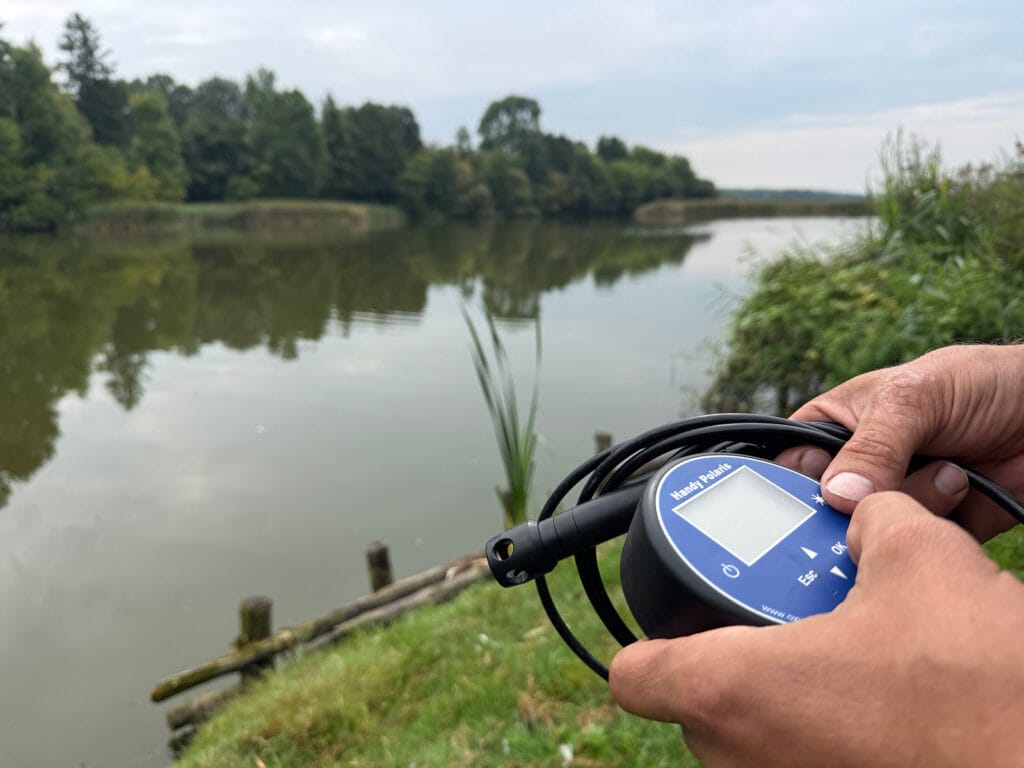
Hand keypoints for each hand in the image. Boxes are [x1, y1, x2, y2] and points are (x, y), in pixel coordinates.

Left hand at [609, 492, 1023, 767]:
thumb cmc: (979, 687)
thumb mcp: (922, 558)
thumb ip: (872, 517)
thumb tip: (866, 509)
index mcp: (735, 690)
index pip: (636, 674)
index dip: (651, 635)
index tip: (684, 613)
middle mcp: (744, 759)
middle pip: (698, 699)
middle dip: (735, 652)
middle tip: (782, 616)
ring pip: (752, 735)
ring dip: (784, 692)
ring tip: (845, 651)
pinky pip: (801, 760)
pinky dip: (823, 730)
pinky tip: (880, 698)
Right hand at [776, 344, 1023, 540]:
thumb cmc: (978, 383)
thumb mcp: (912, 399)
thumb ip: (871, 446)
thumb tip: (837, 496)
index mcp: (833, 429)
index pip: (789, 466)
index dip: (793, 486)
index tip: (814, 496)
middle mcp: (857, 468)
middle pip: (825, 511)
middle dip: (853, 509)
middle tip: (879, 496)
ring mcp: (894, 498)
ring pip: (872, 532)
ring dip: (915, 505)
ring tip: (951, 471)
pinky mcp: (933, 527)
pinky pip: (915, 547)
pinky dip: (939, 529)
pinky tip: (964, 491)